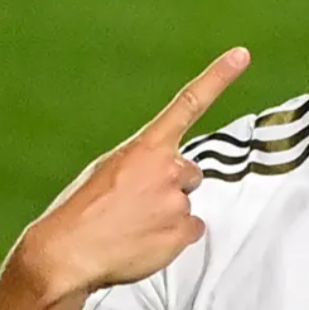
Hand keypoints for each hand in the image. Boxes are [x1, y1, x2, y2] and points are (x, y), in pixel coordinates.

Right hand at [15, 47, 251, 304]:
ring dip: (167, 215)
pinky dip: (171, 238)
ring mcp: (177, 200)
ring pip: (185, 204)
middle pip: (189, 174)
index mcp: (146, 146)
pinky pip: (190, 231)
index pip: (189, 103)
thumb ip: (142, 164)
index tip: (241, 56)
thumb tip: (163, 176)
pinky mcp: (182, 231)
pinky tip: (143, 242)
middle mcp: (168, 168)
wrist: (67, 253)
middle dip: (170, 187)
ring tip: (133, 226)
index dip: (218, 78)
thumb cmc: (81, 211)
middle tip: (137, 204)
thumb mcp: (108, 170)